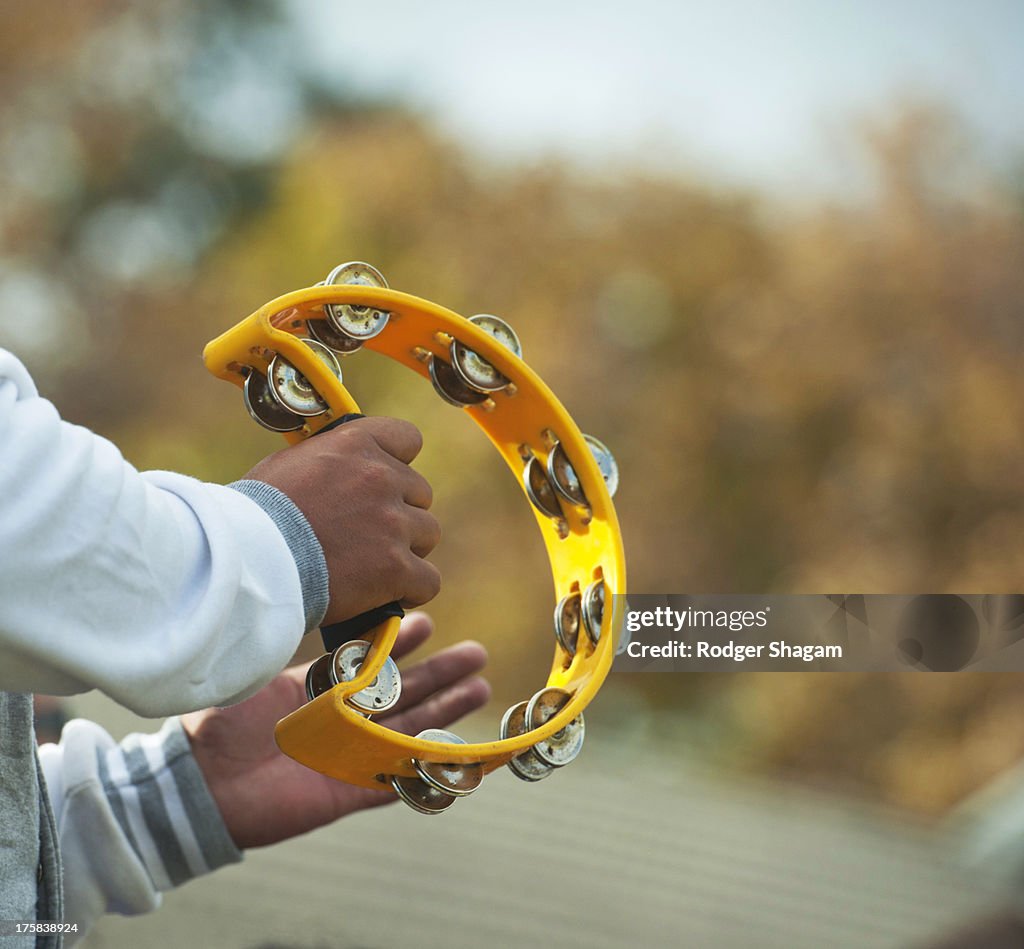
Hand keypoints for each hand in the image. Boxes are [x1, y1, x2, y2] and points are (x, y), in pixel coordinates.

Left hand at [181, 613, 488, 848]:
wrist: (201, 784)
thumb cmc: (219, 725)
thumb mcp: (258, 675)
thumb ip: (285, 649)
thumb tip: (300, 603)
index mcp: (320, 690)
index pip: (373, 663)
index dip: (402, 644)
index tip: (427, 623)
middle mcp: (341, 721)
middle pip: (404, 694)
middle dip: (441, 673)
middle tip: (477, 653)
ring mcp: (348, 756)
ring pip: (411, 731)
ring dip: (446, 711)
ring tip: (480, 687)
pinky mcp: (348, 792)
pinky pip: (400, 783)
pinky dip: (431, 770)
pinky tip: (464, 756)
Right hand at [243, 417, 441, 624]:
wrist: (248, 562)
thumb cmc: (255, 516)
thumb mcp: (290, 465)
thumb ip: (330, 462)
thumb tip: (339, 471)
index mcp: (355, 443)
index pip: (408, 439)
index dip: (398, 463)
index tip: (383, 482)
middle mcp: (380, 477)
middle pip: (420, 494)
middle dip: (399, 513)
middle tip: (367, 534)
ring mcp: (392, 523)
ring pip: (428, 535)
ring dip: (407, 549)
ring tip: (372, 565)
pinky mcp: (396, 567)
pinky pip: (429, 580)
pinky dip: (411, 589)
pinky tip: (386, 593)